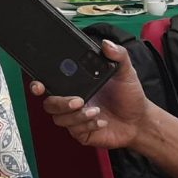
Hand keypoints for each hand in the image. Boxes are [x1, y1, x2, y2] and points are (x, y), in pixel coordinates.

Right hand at [30, 39, 153, 148]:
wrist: (139, 120)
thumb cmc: (129, 96)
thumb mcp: (125, 72)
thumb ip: (118, 55)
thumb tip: (107, 44)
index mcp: (76, 85)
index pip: (49, 83)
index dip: (38, 85)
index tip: (39, 85)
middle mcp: (71, 101)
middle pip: (49, 103)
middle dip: (60, 102)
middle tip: (78, 100)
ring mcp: (75, 118)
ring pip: (60, 118)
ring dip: (77, 115)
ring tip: (96, 110)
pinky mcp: (81, 133)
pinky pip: (74, 131)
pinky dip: (88, 125)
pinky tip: (101, 121)